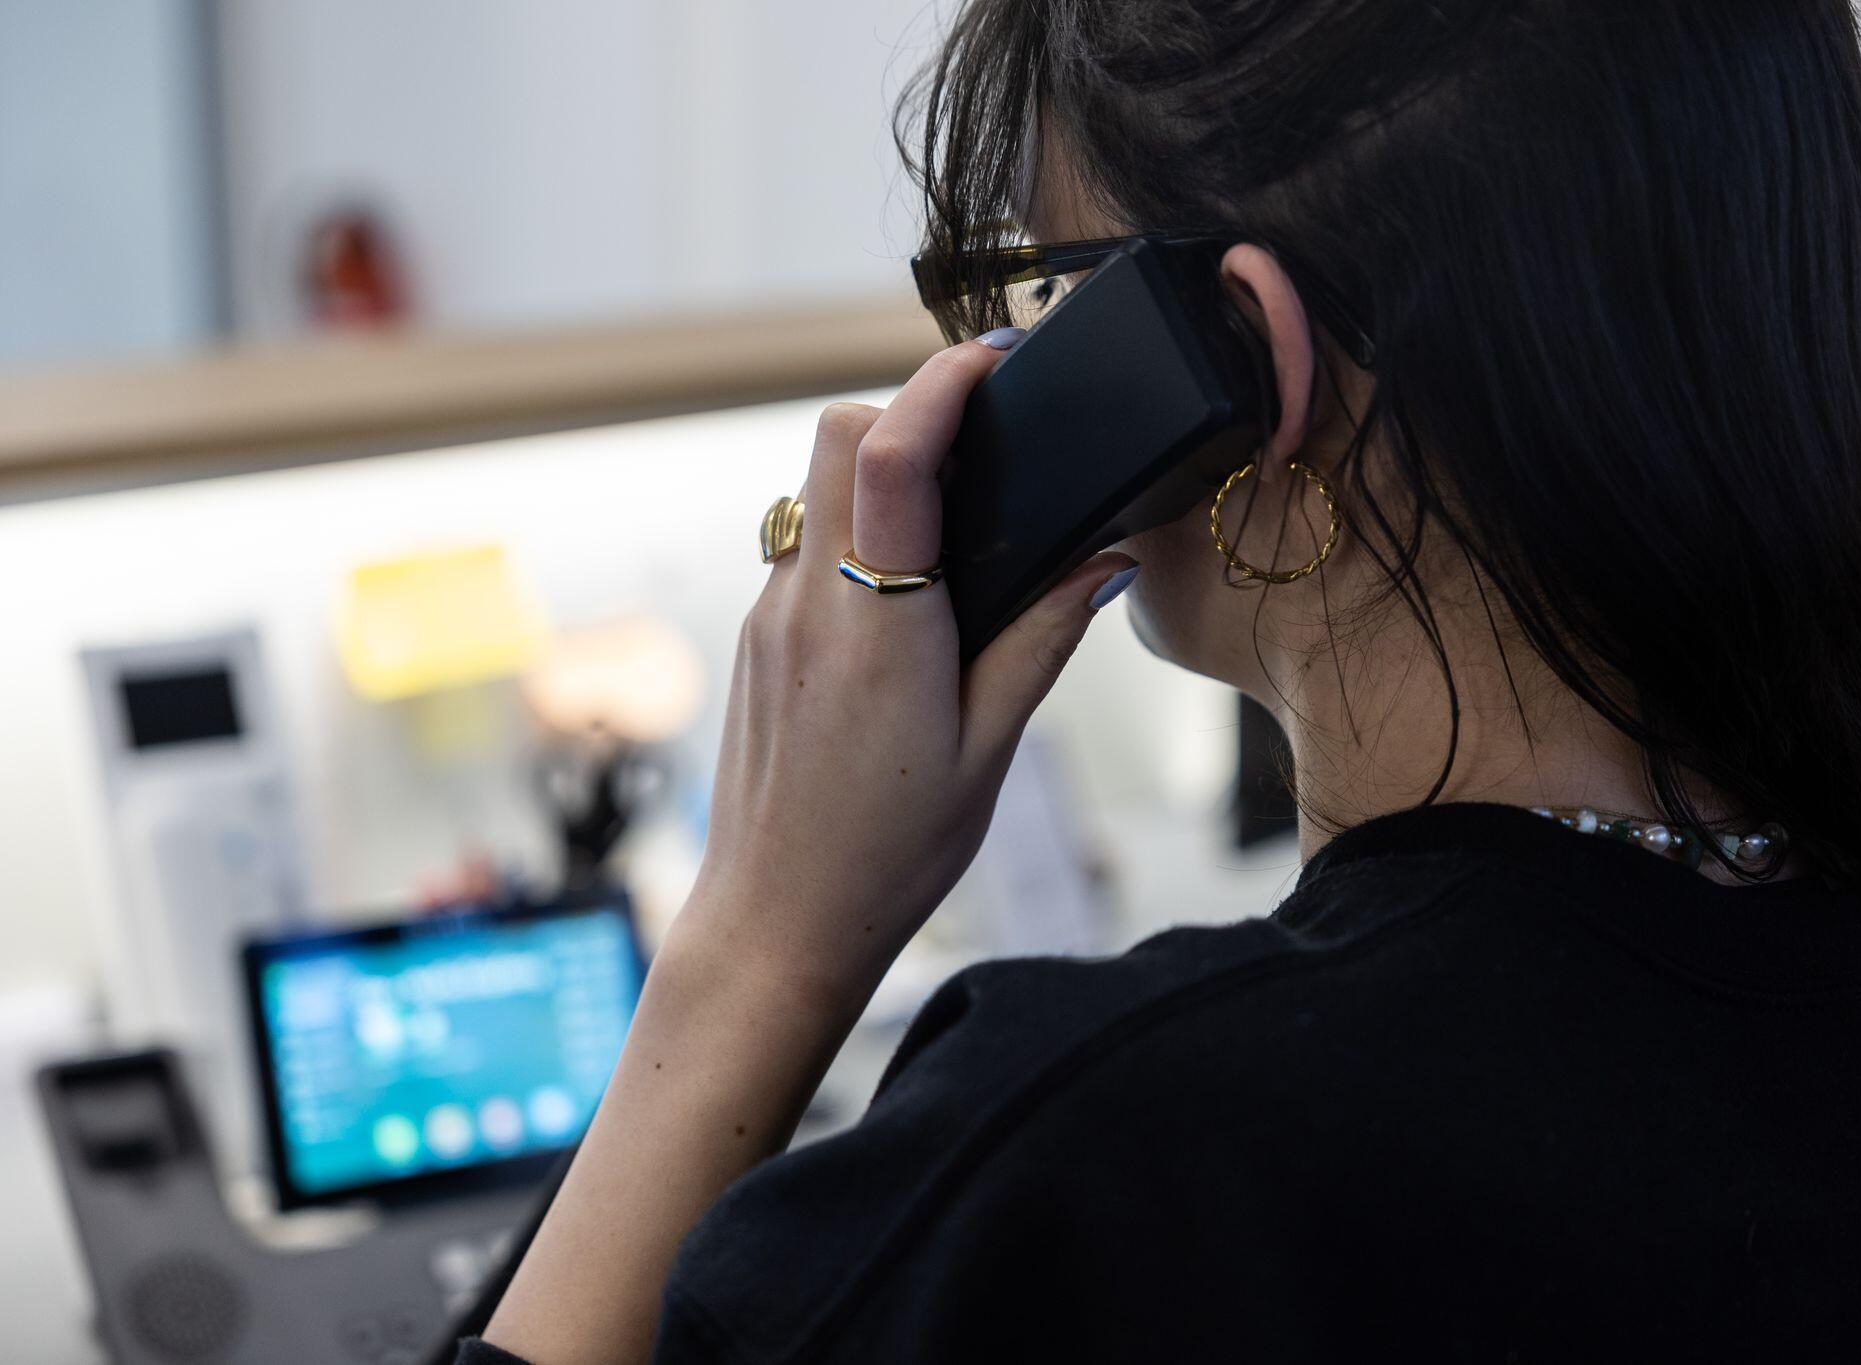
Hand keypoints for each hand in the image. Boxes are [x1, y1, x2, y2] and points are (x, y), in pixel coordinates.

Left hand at [673, 336, 1137, 1014]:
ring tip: (950, 532)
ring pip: (812, 484)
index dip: (943, 382)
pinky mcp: (754, 638)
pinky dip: (852, 533)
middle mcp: (807, 603)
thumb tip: (1105, 562)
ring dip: (878, 473)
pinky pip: (799, 542)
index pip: (895, 454)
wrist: (774, 924)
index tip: (993, 357)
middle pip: (836, 434)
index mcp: (879, 630)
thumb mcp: (990, 753)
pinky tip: (902, 601)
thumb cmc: (885, 856)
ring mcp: (767, 616)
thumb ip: (1043, 642)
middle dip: (906, 411)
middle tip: (979, 445)